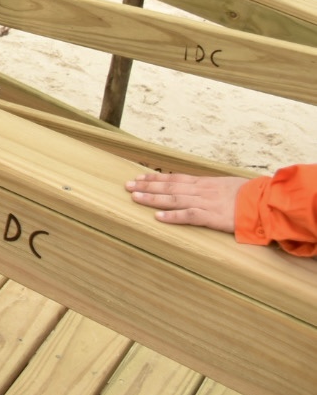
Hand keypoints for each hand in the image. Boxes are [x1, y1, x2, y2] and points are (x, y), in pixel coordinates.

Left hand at [127, 172, 247, 232]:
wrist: (266, 202)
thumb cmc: (250, 195)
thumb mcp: (228, 186)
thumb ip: (212, 188)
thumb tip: (202, 189)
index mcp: (205, 183)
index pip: (175, 178)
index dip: (156, 178)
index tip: (139, 177)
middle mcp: (201, 190)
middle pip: (169, 186)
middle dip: (147, 186)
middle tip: (127, 185)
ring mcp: (206, 203)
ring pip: (174, 198)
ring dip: (153, 198)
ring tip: (134, 197)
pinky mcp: (213, 217)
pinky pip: (189, 216)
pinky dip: (172, 216)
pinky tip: (157, 217)